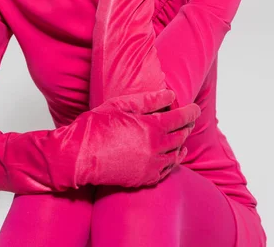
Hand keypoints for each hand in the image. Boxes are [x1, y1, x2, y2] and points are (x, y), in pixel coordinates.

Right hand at [75, 89, 200, 187]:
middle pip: (181, 137)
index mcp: (151, 128)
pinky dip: (173, 162)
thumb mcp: (120, 106)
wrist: (78, 157)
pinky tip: (173, 157)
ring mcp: (150, 166)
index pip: (180, 119)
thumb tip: (170, 96)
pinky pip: (166, 171)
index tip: (195, 107)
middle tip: (189, 119)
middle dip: (187, 126)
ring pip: (176, 155)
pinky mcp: (143, 179)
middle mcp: (155, 148)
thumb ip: (148, 100)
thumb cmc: (95, 127)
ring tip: (183, 137)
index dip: (190, 112)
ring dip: (182, 144)